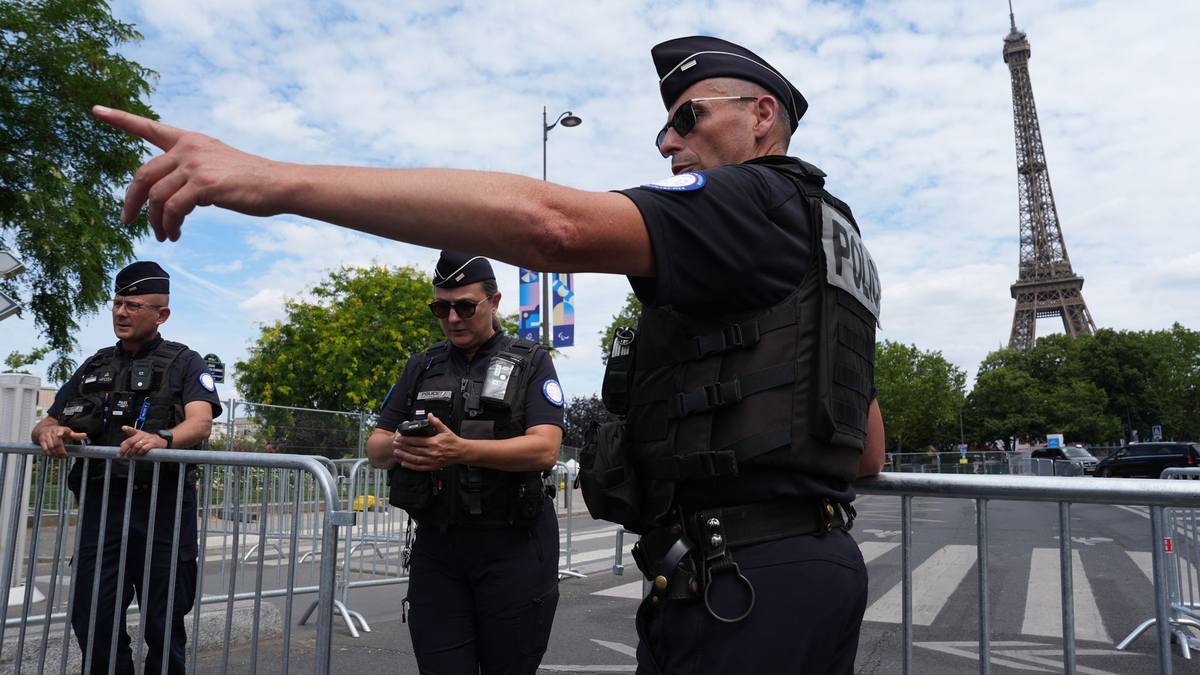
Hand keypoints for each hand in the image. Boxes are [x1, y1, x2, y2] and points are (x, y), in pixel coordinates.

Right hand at [37, 426, 85, 458]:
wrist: (44, 429)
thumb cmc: (59, 432)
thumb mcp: (68, 432)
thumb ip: (76, 435)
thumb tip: (85, 435)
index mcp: (61, 429)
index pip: (60, 430)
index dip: (60, 433)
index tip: (60, 435)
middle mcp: (52, 432)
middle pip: (56, 443)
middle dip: (60, 451)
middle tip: (64, 456)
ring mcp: (46, 436)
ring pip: (50, 447)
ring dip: (55, 454)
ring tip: (59, 457)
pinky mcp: (41, 440)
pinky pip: (45, 449)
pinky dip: (49, 454)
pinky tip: (53, 456)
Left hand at [91, 106, 278, 241]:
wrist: (279, 184)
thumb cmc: (252, 180)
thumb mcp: (218, 164)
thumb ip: (192, 169)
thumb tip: (171, 193)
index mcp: (191, 140)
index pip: (149, 127)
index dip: (121, 119)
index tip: (96, 111)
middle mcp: (189, 148)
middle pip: (143, 174)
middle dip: (131, 201)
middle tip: (126, 222)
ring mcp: (195, 165)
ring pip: (156, 196)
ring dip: (155, 222)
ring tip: (163, 236)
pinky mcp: (203, 185)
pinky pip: (172, 209)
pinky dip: (170, 225)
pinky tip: (175, 234)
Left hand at [119, 426, 166, 457]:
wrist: (160, 441)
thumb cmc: (147, 440)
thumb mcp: (138, 438)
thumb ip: (130, 441)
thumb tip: (122, 445)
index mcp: (138, 433)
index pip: (132, 430)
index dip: (128, 429)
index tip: (123, 428)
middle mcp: (142, 435)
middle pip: (131, 441)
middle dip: (124, 449)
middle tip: (120, 454)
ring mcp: (147, 439)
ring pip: (136, 446)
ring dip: (131, 452)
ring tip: (128, 456)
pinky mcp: (152, 444)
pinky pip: (144, 448)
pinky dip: (139, 452)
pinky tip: (138, 454)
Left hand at [393, 414, 462, 471]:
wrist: (461, 452)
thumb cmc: (453, 441)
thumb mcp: (446, 430)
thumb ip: (436, 422)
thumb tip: (430, 415)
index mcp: (434, 442)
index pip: (417, 440)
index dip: (406, 439)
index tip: (399, 437)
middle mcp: (432, 452)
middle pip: (414, 450)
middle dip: (403, 446)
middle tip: (395, 444)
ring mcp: (432, 460)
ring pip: (415, 459)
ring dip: (404, 456)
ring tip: (397, 453)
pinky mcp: (433, 466)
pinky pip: (420, 467)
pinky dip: (411, 466)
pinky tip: (404, 463)